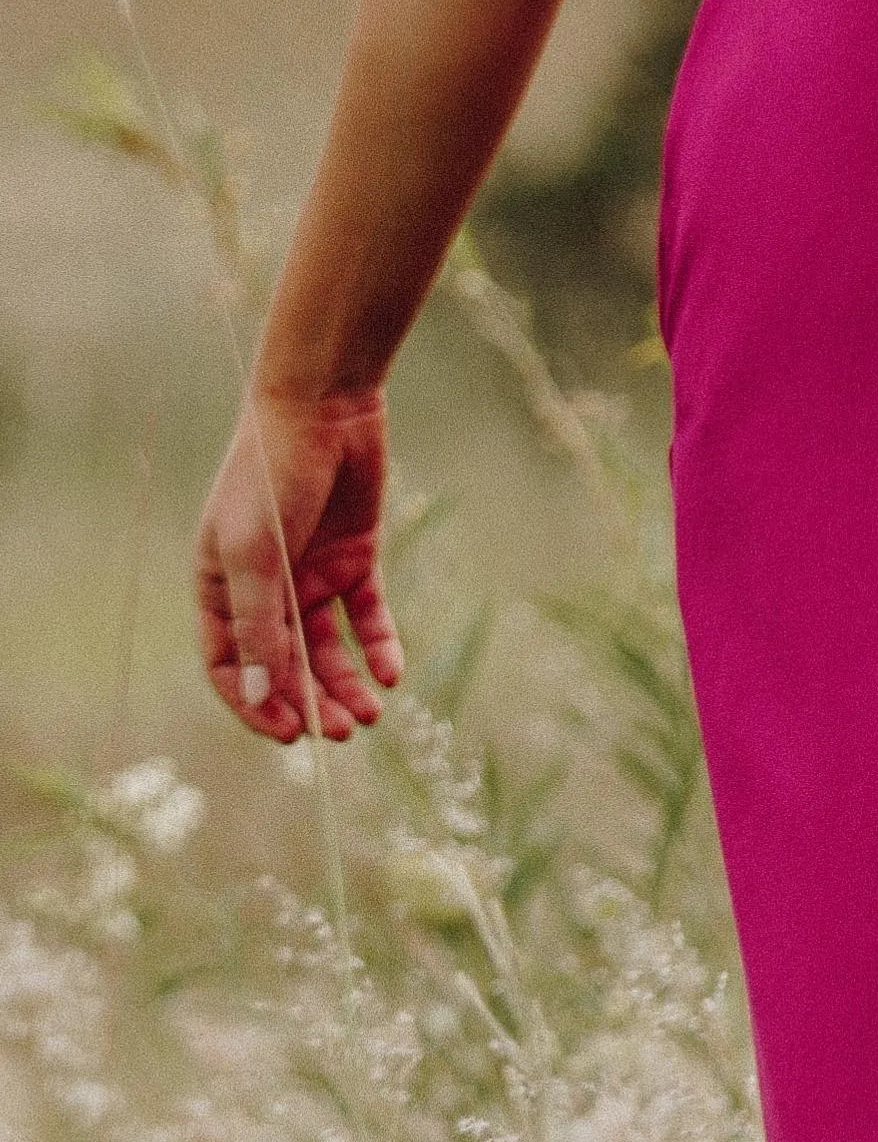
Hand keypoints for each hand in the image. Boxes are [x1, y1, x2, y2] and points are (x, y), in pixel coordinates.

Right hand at [194, 386, 403, 741]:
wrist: (323, 407)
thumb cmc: (270, 474)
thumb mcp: (256, 553)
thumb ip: (260, 624)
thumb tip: (259, 693)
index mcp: (221, 591)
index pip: (230, 667)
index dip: (255, 703)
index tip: (288, 733)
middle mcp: (266, 590)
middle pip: (286, 666)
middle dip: (312, 703)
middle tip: (345, 731)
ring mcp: (311, 576)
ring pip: (328, 649)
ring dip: (347, 684)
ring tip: (371, 714)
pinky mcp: (355, 559)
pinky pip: (367, 617)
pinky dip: (379, 646)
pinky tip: (392, 672)